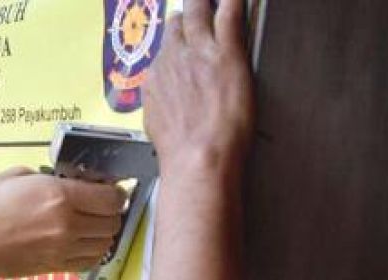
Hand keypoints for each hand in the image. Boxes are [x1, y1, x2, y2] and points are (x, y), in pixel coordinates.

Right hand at [0, 168, 126, 279]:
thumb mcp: (17, 175)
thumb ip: (50, 178)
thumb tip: (69, 183)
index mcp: (59, 196)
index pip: (111, 198)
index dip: (115, 192)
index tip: (108, 190)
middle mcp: (66, 225)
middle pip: (112, 222)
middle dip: (110, 212)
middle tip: (99, 206)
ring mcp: (61, 249)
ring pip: (105, 244)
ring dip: (103, 233)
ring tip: (90, 224)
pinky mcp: (53, 267)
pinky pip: (89, 261)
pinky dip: (92, 252)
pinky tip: (81, 242)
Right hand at [143, 0, 253, 172]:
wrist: (197, 156)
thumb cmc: (180, 151)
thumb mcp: (157, 127)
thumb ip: (161, 105)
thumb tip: (165, 104)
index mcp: (156, 79)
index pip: (165, 50)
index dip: (175, 41)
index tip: (181, 38)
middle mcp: (173, 60)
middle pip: (178, 24)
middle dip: (187, 15)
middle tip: (195, 7)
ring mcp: (199, 52)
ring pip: (199, 13)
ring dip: (204, 4)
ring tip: (209, 1)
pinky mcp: (226, 52)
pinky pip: (229, 13)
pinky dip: (232, 3)